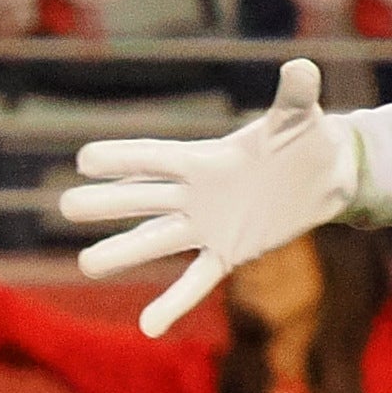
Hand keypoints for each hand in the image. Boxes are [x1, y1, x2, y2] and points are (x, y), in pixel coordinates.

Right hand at [59, 56, 363, 334]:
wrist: (325, 175)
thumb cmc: (307, 138)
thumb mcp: (300, 116)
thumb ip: (295, 95)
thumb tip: (302, 66)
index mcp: (205, 159)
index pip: (156, 159)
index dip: (124, 160)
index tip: (85, 160)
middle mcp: (197, 193)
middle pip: (143, 199)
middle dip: (107, 203)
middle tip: (65, 207)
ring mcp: (207, 226)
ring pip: (157, 241)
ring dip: (122, 252)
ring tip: (85, 264)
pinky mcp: (227, 252)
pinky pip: (195, 281)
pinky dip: (173, 303)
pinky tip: (149, 326)